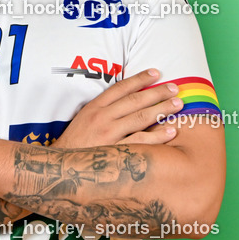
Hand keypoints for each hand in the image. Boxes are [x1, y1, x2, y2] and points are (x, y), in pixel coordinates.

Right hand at [53, 68, 182, 148]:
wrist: (60, 166)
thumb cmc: (76, 143)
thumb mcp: (85, 119)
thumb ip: (104, 109)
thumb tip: (128, 101)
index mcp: (94, 107)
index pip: (120, 88)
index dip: (139, 78)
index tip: (156, 73)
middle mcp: (102, 117)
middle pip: (135, 100)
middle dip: (157, 92)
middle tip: (175, 88)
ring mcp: (108, 134)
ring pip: (140, 118)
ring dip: (162, 110)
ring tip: (178, 105)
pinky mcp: (114, 151)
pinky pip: (140, 141)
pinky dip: (157, 136)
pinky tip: (171, 131)